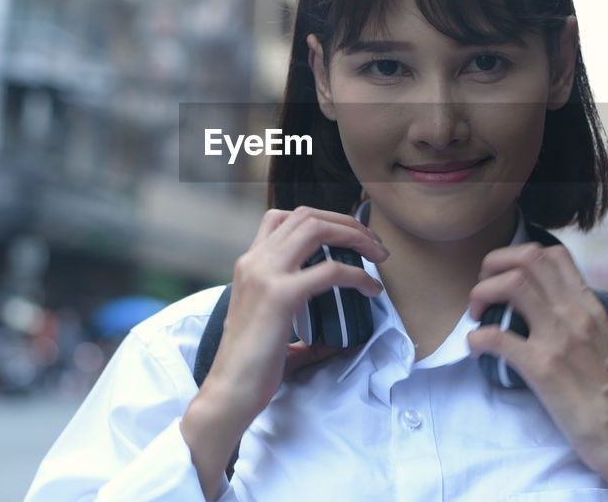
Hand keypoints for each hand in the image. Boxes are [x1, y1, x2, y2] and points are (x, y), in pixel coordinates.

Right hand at [182, 206, 387, 495]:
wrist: (229, 391)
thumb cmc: (250, 368)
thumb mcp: (272, 330)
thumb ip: (297, 325)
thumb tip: (331, 339)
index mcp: (249, 264)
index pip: (282, 217)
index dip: (321, 219)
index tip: (348, 236)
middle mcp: (254, 261)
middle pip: (306, 215)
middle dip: (346, 222)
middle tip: (373, 244)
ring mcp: (266, 275)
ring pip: (317, 229)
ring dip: (354, 236)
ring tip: (377, 254)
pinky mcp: (281, 295)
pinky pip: (331, 270)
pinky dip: (358, 275)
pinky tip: (371, 288)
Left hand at [465, 243, 607, 500]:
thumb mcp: (599, 343)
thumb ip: (575, 319)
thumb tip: (542, 306)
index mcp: (589, 307)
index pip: (553, 253)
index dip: (516, 256)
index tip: (502, 279)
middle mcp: (576, 314)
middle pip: (528, 257)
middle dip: (493, 266)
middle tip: (483, 293)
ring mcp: (560, 339)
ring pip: (512, 284)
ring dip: (481, 294)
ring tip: (477, 316)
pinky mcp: (544, 369)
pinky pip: (497, 335)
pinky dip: (476, 337)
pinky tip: (477, 349)